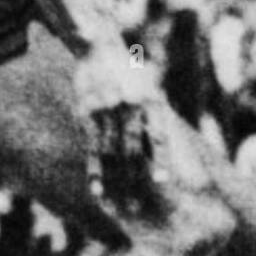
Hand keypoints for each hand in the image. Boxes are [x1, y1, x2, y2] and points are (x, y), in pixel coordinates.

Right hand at [74, 41, 166, 211]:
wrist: (100, 47)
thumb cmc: (131, 73)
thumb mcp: (150, 88)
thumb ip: (157, 116)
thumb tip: (167, 147)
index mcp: (150, 101)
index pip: (158, 136)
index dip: (160, 160)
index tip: (164, 183)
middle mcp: (129, 107)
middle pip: (133, 151)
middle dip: (137, 180)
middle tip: (141, 208)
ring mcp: (107, 111)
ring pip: (111, 154)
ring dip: (116, 183)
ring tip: (122, 208)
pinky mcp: (88, 115)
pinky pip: (92, 148)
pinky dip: (95, 171)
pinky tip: (98, 191)